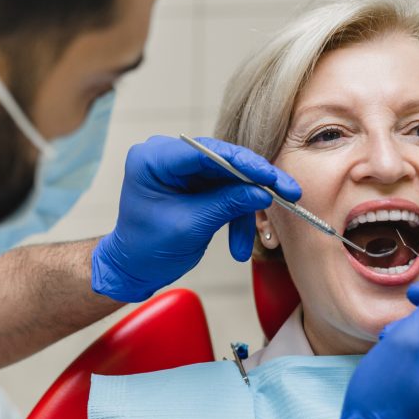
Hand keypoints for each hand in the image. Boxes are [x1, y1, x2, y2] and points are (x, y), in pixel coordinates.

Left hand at [91, 135, 299, 301]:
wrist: (132, 268)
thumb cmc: (147, 249)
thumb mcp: (191, 226)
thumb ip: (227, 203)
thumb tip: (263, 191)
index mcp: (154, 158)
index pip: (207, 151)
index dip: (244, 162)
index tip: (271, 176)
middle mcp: (167, 155)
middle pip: (223, 161)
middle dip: (253, 185)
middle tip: (286, 194)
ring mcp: (181, 168)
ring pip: (228, 179)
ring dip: (242, 211)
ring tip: (244, 246)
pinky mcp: (193, 182)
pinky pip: (224, 190)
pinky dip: (234, 215)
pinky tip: (237, 244)